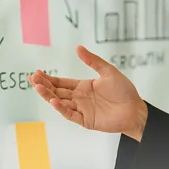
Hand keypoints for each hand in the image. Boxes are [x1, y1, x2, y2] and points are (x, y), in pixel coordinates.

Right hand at [29, 45, 146, 138]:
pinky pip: (70, 114)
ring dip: (48, 95)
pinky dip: (61, 108)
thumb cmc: (124, 91)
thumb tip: (78, 48)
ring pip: (60, 102)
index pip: (62, 82)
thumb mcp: (108, 71)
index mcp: (83, 87)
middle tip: (33, 78)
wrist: (135, 109)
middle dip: (45, 85)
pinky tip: (53, 101)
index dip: (49, 78)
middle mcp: (79, 98)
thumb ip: (92, 61)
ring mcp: (81, 110)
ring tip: (38, 87)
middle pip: (57, 91)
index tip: (38, 73)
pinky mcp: (86, 120)